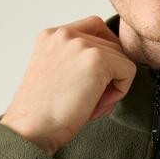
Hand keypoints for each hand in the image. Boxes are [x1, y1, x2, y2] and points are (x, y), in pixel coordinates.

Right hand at [0, 14, 135, 154]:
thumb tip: (116, 62)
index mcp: (51, 35)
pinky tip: (96, 105)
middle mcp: (65, 34)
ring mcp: (81, 44)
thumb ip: (77, 60)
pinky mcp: (97, 60)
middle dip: (108, 73)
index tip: (93, 80)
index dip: (103, 55)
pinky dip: (120, 91)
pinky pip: (128, 71)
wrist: (30, 130)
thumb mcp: (56, 74)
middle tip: (89, 99)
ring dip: (113, 84)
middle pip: (111, 44)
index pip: (95, 28)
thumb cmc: (42, 113)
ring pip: (121, 58)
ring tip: (90, 104)